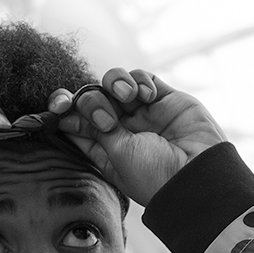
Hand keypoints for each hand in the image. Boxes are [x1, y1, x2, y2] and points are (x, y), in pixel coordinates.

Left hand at [49, 69, 225, 205]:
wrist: (196, 173)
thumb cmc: (153, 174)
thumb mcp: (116, 155)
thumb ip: (95, 128)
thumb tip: (71, 108)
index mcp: (104, 149)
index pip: (75, 122)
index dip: (64, 110)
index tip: (58, 107)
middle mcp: (121, 130)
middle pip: (92, 98)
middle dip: (91, 100)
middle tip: (104, 115)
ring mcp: (142, 113)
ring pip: (115, 82)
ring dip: (115, 83)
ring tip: (128, 98)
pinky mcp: (163, 98)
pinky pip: (142, 77)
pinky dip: (139, 80)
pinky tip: (147, 96)